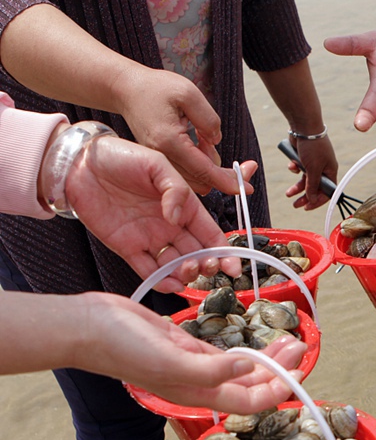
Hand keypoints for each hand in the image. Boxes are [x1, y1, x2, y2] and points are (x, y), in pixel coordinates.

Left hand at [66, 135, 254, 291]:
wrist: (79, 163)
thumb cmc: (120, 156)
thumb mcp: (156, 163)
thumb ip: (175, 189)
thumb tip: (178, 218)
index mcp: (184, 206)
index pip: (210, 233)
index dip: (224, 252)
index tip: (233, 267)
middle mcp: (170, 225)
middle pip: (197, 253)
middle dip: (207, 265)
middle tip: (205, 267)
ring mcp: (149, 238)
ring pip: (175, 265)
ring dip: (185, 274)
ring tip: (186, 271)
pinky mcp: (127, 247)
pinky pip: (148, 270)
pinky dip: (160, 280)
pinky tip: (169, 283)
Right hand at [76, 292, 307, 413]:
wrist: (88, 326)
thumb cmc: (123, 347)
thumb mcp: (170, 360)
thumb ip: (209, 370)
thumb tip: (246, 367)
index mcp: (198, 394)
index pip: (250, 400)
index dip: (279, 388)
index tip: (299, 366)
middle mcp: (199, 384)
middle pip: (251, 386)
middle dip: (280, 370)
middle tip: (301, 346)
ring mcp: (192, 365)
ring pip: (240, 369)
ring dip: (267, 359)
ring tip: (290, 341)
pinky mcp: (184, 347)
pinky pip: (222, 354)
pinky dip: (244, 350)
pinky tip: (257, 342)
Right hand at [115, 68, 253, 195]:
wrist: (126, 89)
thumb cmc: (155, 88)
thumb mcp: (188, 93)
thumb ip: (208, 119)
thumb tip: (216, 141)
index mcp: (168, 141)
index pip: (203, 170)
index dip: (227, 181)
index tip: (247, 188)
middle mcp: (161, 156)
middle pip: (201, 180)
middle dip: (224, 175)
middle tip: (243, 163)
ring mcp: (159, 161)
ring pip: (195, 180)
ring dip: (210, 166)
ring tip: (204, 135)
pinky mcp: (161, 161)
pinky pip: (187, 172)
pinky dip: (200, 163)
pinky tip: (199, 139)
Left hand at [285, 136, 338, 210]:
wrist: (303, 126)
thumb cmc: (313, 146)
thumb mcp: (313, 169)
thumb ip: (312, 185)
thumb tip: (312, 199)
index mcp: (330, 171)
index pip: (328, 191)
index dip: (318, 201)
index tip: (307, 207)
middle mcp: (323, 168)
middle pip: (315, 187)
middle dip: (305, 196)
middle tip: (295, 204)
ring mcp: (313, 162)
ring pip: (305, 179)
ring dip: (296, 186)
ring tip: (288, 193)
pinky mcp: (304, 157)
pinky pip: (299, 168)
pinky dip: (294, 168)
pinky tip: (292, 164)